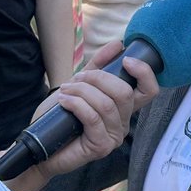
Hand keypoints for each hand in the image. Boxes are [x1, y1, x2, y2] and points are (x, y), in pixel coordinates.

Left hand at [8, 40, 159, 188]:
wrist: (41, 144)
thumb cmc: (61, 116)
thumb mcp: (80, 84)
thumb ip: (99, 66)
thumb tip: (118, 44)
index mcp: (124, 107)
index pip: (149, 90)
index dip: (144, 72)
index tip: (126, 60)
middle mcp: (124, 123)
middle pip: (124, 93)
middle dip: (98, 78)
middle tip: (77, 78)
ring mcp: (114, 137)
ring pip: (106, 104)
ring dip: (82, 91)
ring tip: (65, 90)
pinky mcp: (101, 147)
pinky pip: (93, 118)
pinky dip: (76, 104)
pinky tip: (64, 101)